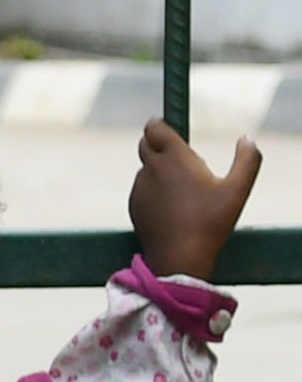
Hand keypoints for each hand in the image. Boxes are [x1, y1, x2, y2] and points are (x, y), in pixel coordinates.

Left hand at [129, 117, 260, 281]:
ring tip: (185, 190)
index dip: (161, 124)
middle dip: (160, 145)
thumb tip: (248, 140)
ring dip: (160, 170)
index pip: (155, 127)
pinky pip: (143, 189)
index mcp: (173, 158)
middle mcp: (151, 168)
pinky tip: (174, 208)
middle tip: (183, 159)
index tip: (170, 128)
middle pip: (146, 143)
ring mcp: (139, 187)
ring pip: (146, 168)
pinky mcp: (133, 204)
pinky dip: (154, 190)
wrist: (179, 256)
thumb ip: (248, 161)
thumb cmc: (210, 221)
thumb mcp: (238, 190)